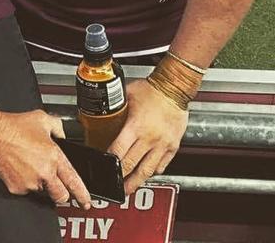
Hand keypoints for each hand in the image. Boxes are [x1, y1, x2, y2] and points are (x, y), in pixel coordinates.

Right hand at [0, 109, 90, 208]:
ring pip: (42, 193)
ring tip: (31, 166)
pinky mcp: (17, 188)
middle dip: (61, 193)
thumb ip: (58, 128)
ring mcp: (30, 182)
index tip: (85, 202)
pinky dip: (26, 183)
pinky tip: (21, 169)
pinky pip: (26, 190)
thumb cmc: (15, 126)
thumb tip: (63, 136)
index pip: (73, 181)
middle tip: (58, 187)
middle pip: (61, 196)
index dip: (82, 194)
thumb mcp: (42, 119)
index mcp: (53, 156)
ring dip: (41, 184)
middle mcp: (44, 172)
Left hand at [107, 78, 187, 193]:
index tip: (103, 167)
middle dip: (120, 178)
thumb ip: (115, 104)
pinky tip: (147, 173)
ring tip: (128, 188)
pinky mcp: (173, 146)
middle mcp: (149, 138)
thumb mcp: (127, 94)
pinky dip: (153, 171)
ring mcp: (162, 144)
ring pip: (147, 170)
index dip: (109, 162)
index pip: (118, 151)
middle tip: (113, 185)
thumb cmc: (152, 89)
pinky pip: (162, 165)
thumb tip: (100, 107)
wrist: (175, 87)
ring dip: (136, 181)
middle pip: (131, 165)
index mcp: (135, 126)